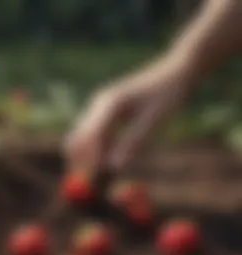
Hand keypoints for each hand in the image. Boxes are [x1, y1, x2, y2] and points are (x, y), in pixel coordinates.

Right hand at [64, 55, 193, 171]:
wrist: (177, 71)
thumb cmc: (169, 94)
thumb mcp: (154, 120)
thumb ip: (133, 142)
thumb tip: (112, 167)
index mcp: (110, 104)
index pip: (88, 136)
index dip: (86, 160)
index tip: (90, 180)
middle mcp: (100, 104)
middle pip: (78, 136)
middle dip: (80, 160)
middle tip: (88, 183)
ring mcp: (102, 107)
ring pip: (85, 137)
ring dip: (89, 156)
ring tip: (98, 176)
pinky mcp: (108, 112)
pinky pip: (97, 135)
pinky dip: (99, 150)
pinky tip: (109, 160)